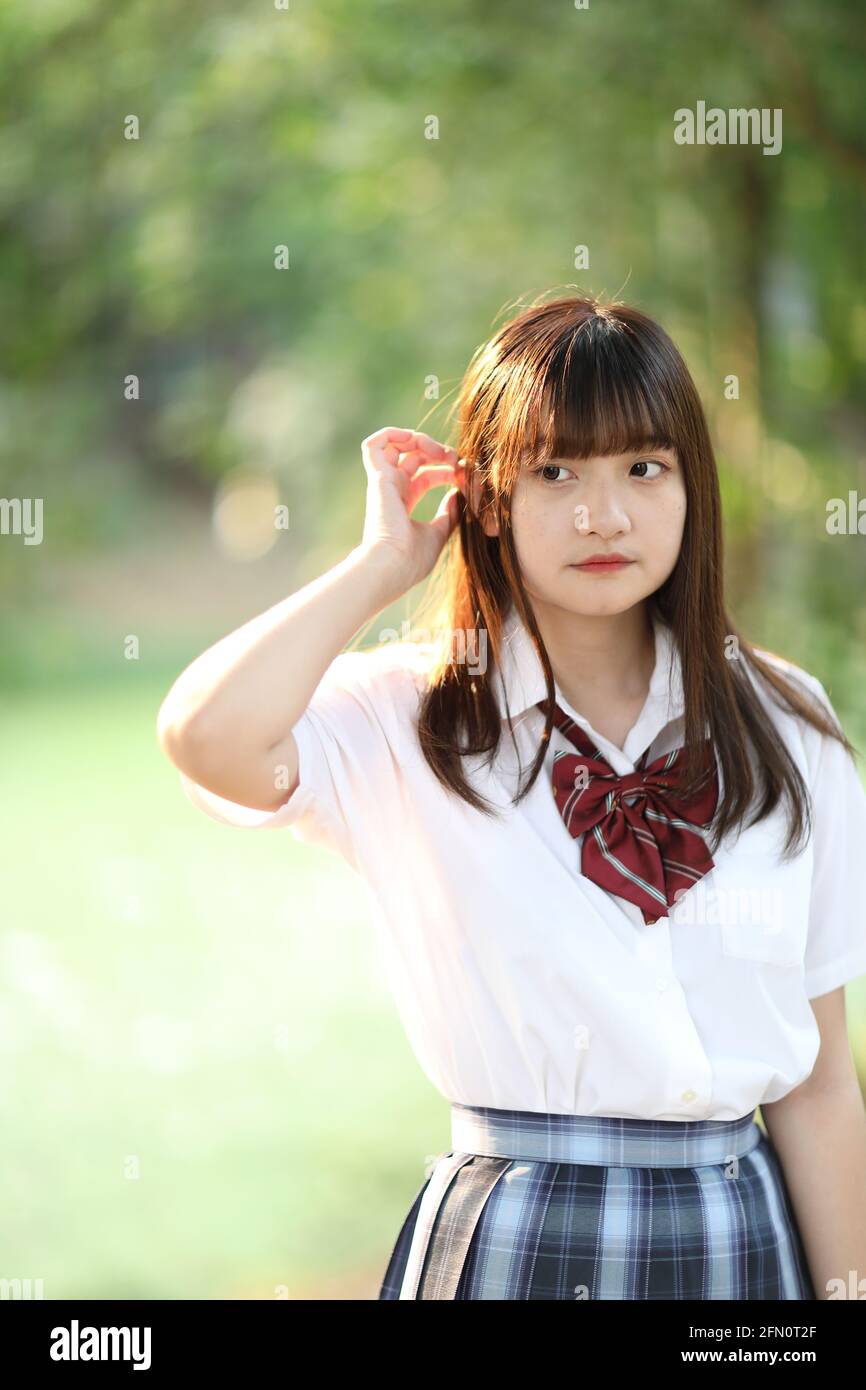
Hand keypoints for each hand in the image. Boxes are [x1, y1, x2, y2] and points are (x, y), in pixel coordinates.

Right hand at [356, 425, 466, 597]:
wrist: (392, 566)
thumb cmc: (412, 559)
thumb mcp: (439, 534)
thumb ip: (449, 514)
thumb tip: (459, 496)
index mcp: (403, 504)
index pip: (424, 477)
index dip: (445, 471)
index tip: (463, 477)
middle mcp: (391, 491)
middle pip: (412, 458)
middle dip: (437, 452)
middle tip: (455, 459)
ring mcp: (383, 484)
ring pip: (394, 446)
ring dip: (419, 440)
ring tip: (439, 450)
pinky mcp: (378, 478)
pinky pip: (374, 445)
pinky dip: (392, 434)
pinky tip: (414, 439)